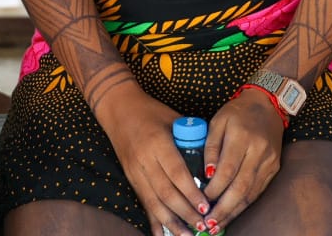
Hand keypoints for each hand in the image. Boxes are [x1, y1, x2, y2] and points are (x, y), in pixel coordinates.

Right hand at [99, 90, 209, 235]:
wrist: (118, 108)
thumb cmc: (151, 111)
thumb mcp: (173, 119)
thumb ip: (191, 139)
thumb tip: (213, 160)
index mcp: (157, 142)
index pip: (176, 172)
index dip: (191, 191)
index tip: (205, 206)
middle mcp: (144, 160)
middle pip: (166, 192)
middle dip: (185, 212)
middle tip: (203, 224)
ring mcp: (135, 171)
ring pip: (154, 202)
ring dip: (172, 222)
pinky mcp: (130, 179)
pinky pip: (144, 203)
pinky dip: (154, 221)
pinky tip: (163, 235)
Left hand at [200, 88, 283, 231]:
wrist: (267, 105)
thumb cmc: (237, 112)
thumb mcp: (218, 121)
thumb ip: (211, 147)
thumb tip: (206, 174)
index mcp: (242, 137)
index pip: (227, 169)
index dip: (214, 189)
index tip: (201, 202)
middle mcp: (259, 151)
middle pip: (241, 186)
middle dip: (224, 208)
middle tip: (208, 224)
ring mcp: (269, 161)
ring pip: (251, 193)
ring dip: (234, 211)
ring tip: (217, 224)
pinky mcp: (274, 167)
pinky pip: (258, 190)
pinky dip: (245, 204)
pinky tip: (232, 213)